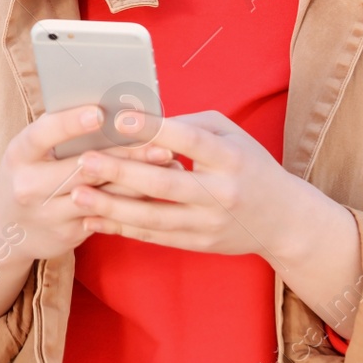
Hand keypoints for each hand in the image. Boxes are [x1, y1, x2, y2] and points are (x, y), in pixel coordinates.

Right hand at [0, 105, 182, 262]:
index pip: (43, 133)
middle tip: (160, 143)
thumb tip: (110, 110)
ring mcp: (48, 213)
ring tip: (169, 163)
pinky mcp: (68, 234)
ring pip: (101, 195)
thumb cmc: (28, 173)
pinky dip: (134, 201)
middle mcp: (29, 185)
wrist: (5, 228)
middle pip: (82, 167)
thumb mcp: (30, 152)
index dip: (71, 123)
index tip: (100, 112)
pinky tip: (158, 190)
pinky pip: (107, 216)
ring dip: (139, 179)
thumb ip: (59, 134)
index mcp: (19, 153)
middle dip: (125, 155)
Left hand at [69, 109, 314, 263]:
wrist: (284, 221)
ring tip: (78, 194)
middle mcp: (220, 192)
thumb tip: (144, 121)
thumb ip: (191, 125)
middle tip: (84, 161)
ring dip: (112, 206)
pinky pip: (154, 236)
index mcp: (230, 158)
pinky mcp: (198, 243)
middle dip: (120, 172)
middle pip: (164, 183)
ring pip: (153, 216)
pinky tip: (94, 219)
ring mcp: (208, 222)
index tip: (119, 119)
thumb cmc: (250, 166)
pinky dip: (122, 228)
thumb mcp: (232, 135)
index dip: (154, 129)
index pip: (189, 140)